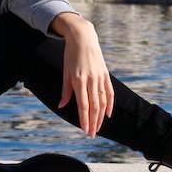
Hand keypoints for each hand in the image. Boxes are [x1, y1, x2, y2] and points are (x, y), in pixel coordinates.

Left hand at [50, 12, 114, 137]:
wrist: (83, 37)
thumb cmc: (70, 54)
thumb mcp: (65, 71)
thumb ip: (65, 90)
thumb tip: (62, 105)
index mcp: (79, 80)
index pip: (83, 105)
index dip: (84, 119)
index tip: (84, 131)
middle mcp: (91, 80)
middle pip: (94, 106)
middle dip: (93, 122)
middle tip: (91, 135)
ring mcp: (100, 77)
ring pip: (102, 101)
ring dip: (100, 116)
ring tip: (98, 128)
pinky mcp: (105, 74)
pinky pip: (109, 92)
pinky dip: (110, 104)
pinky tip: (108, 114)